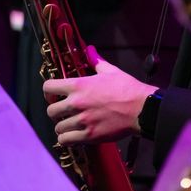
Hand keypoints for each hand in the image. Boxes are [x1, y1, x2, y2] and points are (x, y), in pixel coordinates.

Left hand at [41, 53, 156, 144]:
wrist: (141, 109)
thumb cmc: (127, 89)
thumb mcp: (110, 71)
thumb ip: (96, 61)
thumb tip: (90, 49)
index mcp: (79, 85)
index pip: (48, 87)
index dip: (48, 92)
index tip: (53, 96)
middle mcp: (77, 103)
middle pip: (50, 111)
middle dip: (55, 112)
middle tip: (63, 113)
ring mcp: (82, 121)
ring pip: (58, 127)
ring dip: (62, 126)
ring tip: (70, 125)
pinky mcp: (89, 135)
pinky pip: (66, 140)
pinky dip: (67, 139)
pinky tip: (73, 135)